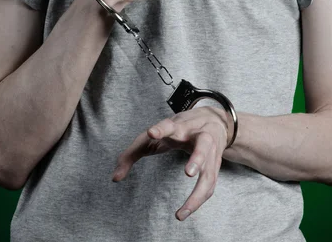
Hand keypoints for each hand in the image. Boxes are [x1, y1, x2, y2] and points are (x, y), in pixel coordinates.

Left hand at [112, 106, 229, 220]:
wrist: (214, 120)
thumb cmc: (178, 130)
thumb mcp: (153, 136)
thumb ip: (131, 154)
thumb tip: (115, 178)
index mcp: (179, 127)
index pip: (169, 125)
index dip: (160, 129)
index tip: (152, 132)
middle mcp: (199, 137)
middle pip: (203, 145)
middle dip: (197, 159)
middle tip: (189, 173)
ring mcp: (212, 152)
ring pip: (211, 170)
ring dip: (199, 191)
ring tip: (183, 211)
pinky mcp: (216, 165)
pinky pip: (210, 185)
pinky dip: (199, 200)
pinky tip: (187, 211)